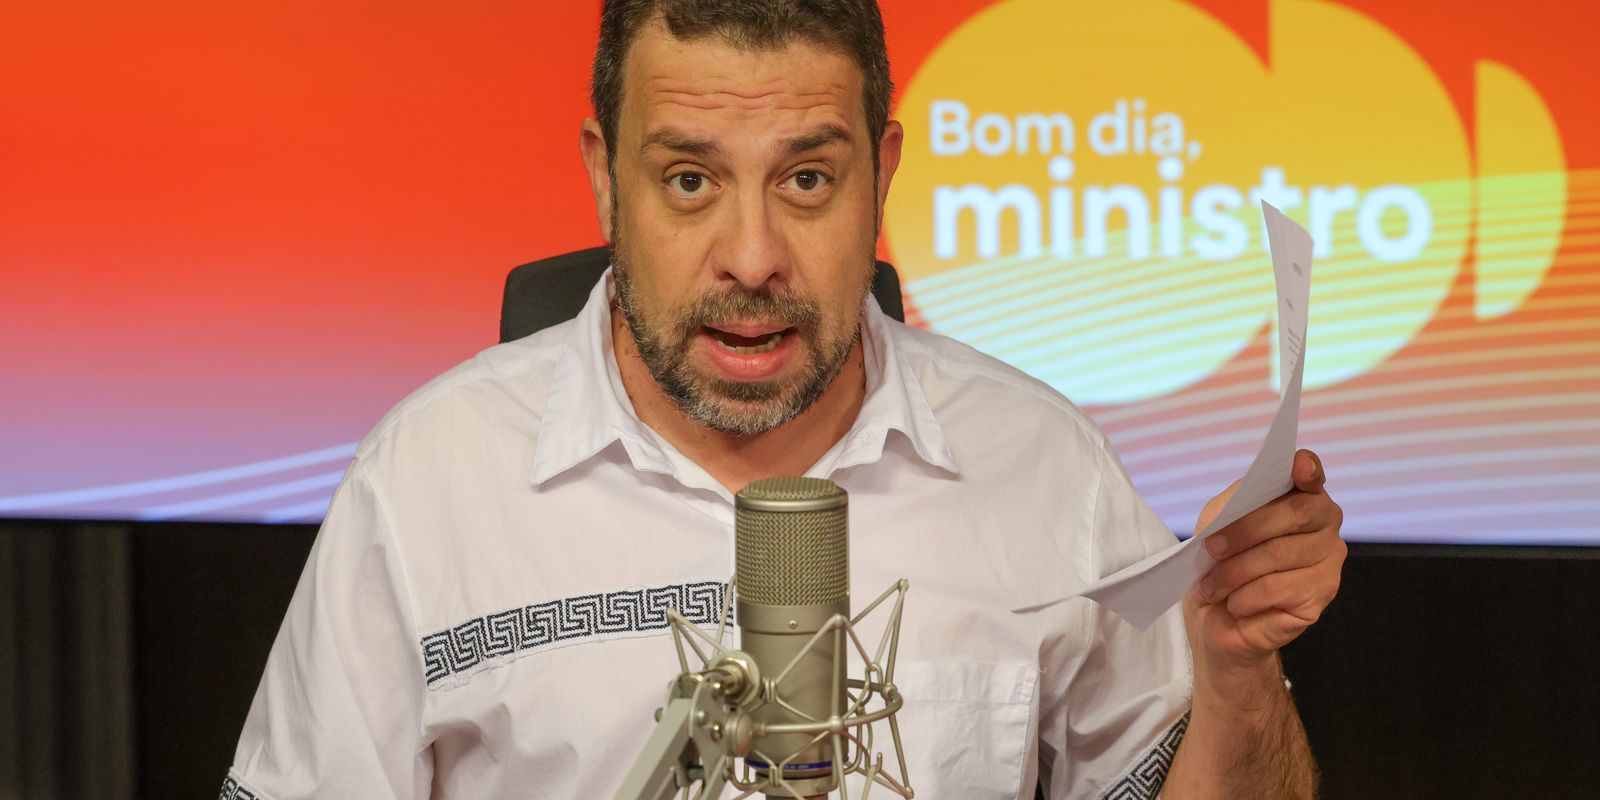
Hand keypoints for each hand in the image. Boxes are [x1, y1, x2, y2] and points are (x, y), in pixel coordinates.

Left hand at [1184, 450, 1345, 678]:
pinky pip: (1277, 589)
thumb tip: (1231, 512)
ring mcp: (1330, 558)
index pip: (1311, 473)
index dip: (1307, 468)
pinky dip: (1245, 598)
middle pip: (1294, 513)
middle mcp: (1325, 522)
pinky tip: (1235, 604)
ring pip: (1279, 554)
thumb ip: (1227, 509)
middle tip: (1211, 548)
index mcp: (1299, 494)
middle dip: (1244, 530)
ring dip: (1234, 572)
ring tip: (1212, 585)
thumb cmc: (1221, 563)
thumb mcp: (1214, 527)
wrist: (1216, 617)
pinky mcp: (1322, 594)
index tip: (1299, 465)